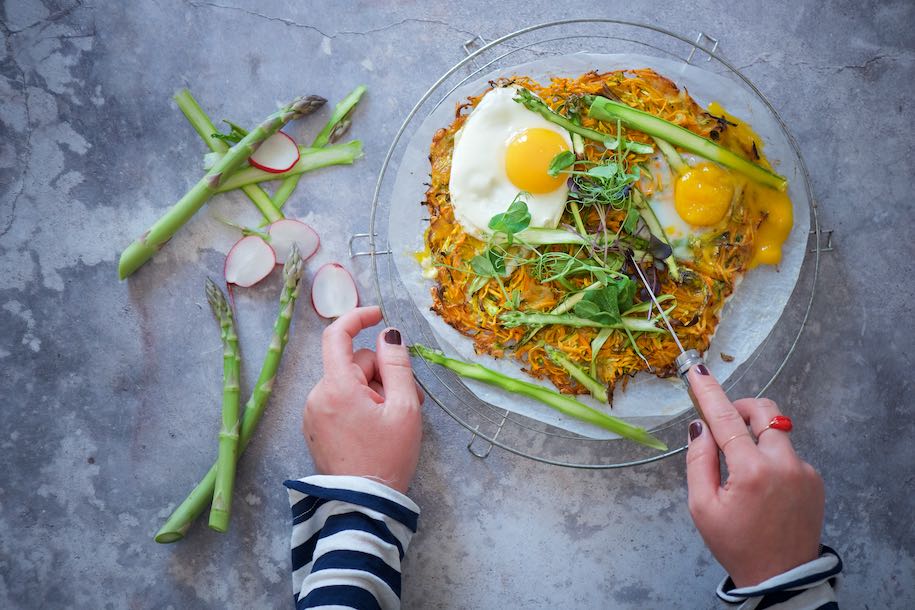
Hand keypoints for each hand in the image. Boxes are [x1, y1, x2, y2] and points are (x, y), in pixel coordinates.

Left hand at [302, 306, 423, 493]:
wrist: (364, 505)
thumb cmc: (387, 457)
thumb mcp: (404, 408)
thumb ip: (397, 364)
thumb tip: (389, 334)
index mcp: (336, 387)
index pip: (336, 335)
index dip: (357, 317)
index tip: (379, 315)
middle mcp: (317, 396)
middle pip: (351, 363)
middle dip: (381, 372)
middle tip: (411, 398)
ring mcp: (313, 413)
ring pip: (348, 382)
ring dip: (374, 390)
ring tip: (397, 417)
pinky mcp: (315, 428)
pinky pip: (339, 401)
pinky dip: (360, 404)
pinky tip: (379, 426)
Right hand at [685, 365, 823, 587]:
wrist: (782, 576)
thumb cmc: (736, 544)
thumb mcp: (702, 507)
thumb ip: (699, 461)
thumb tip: (700, 428)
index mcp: (752, 471)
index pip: (725, 420)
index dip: (709, 393)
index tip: (697, 371)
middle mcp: (783, 463)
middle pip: (764, 411)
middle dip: (741, 408)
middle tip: (723, 425)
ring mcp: (804, 470)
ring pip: (776, 431)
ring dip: (755, 436)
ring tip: (740, 467)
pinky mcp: (814, 478)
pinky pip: (787, 452)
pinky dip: (769, 456)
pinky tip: (761, 486)